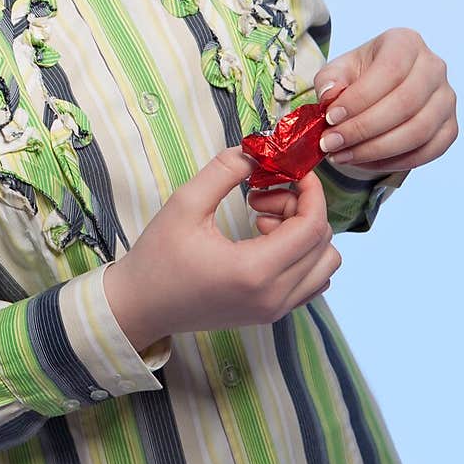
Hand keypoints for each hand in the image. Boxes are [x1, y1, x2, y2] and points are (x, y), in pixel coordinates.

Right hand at [103, 146, 340, 352]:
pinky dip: (301, 256)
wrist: (140, 307)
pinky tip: (266, 241)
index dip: (311, 191)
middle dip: (301, 207)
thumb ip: (224, 171)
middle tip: (260, 194)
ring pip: (324, 265)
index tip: (293, 170)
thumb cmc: (157, 257)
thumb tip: (257, 150)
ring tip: (263, 219)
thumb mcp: (185, 204)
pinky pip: (310, 282)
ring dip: (304, 234)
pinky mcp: (270, 314)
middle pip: (322, 243)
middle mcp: (273, 296)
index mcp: (254, 270)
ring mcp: (274, 310)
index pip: (312, 226)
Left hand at [311, 26, 457, 176]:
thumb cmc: (360, 77)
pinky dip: (394, 162)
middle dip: (363, 129)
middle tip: (331, 143)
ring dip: (376, 150)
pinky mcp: (451, 127)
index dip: (359, 98)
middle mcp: (434, 67)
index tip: (330, 118)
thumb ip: (330, 80)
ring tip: (343, 155)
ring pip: (418, 131)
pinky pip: (428, 151)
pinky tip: (365, 162)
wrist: (381, 92)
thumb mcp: (339, 71)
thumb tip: (329, 96)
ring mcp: (447, 98)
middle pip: (405, 103)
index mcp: (406, 43)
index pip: (389, 71)